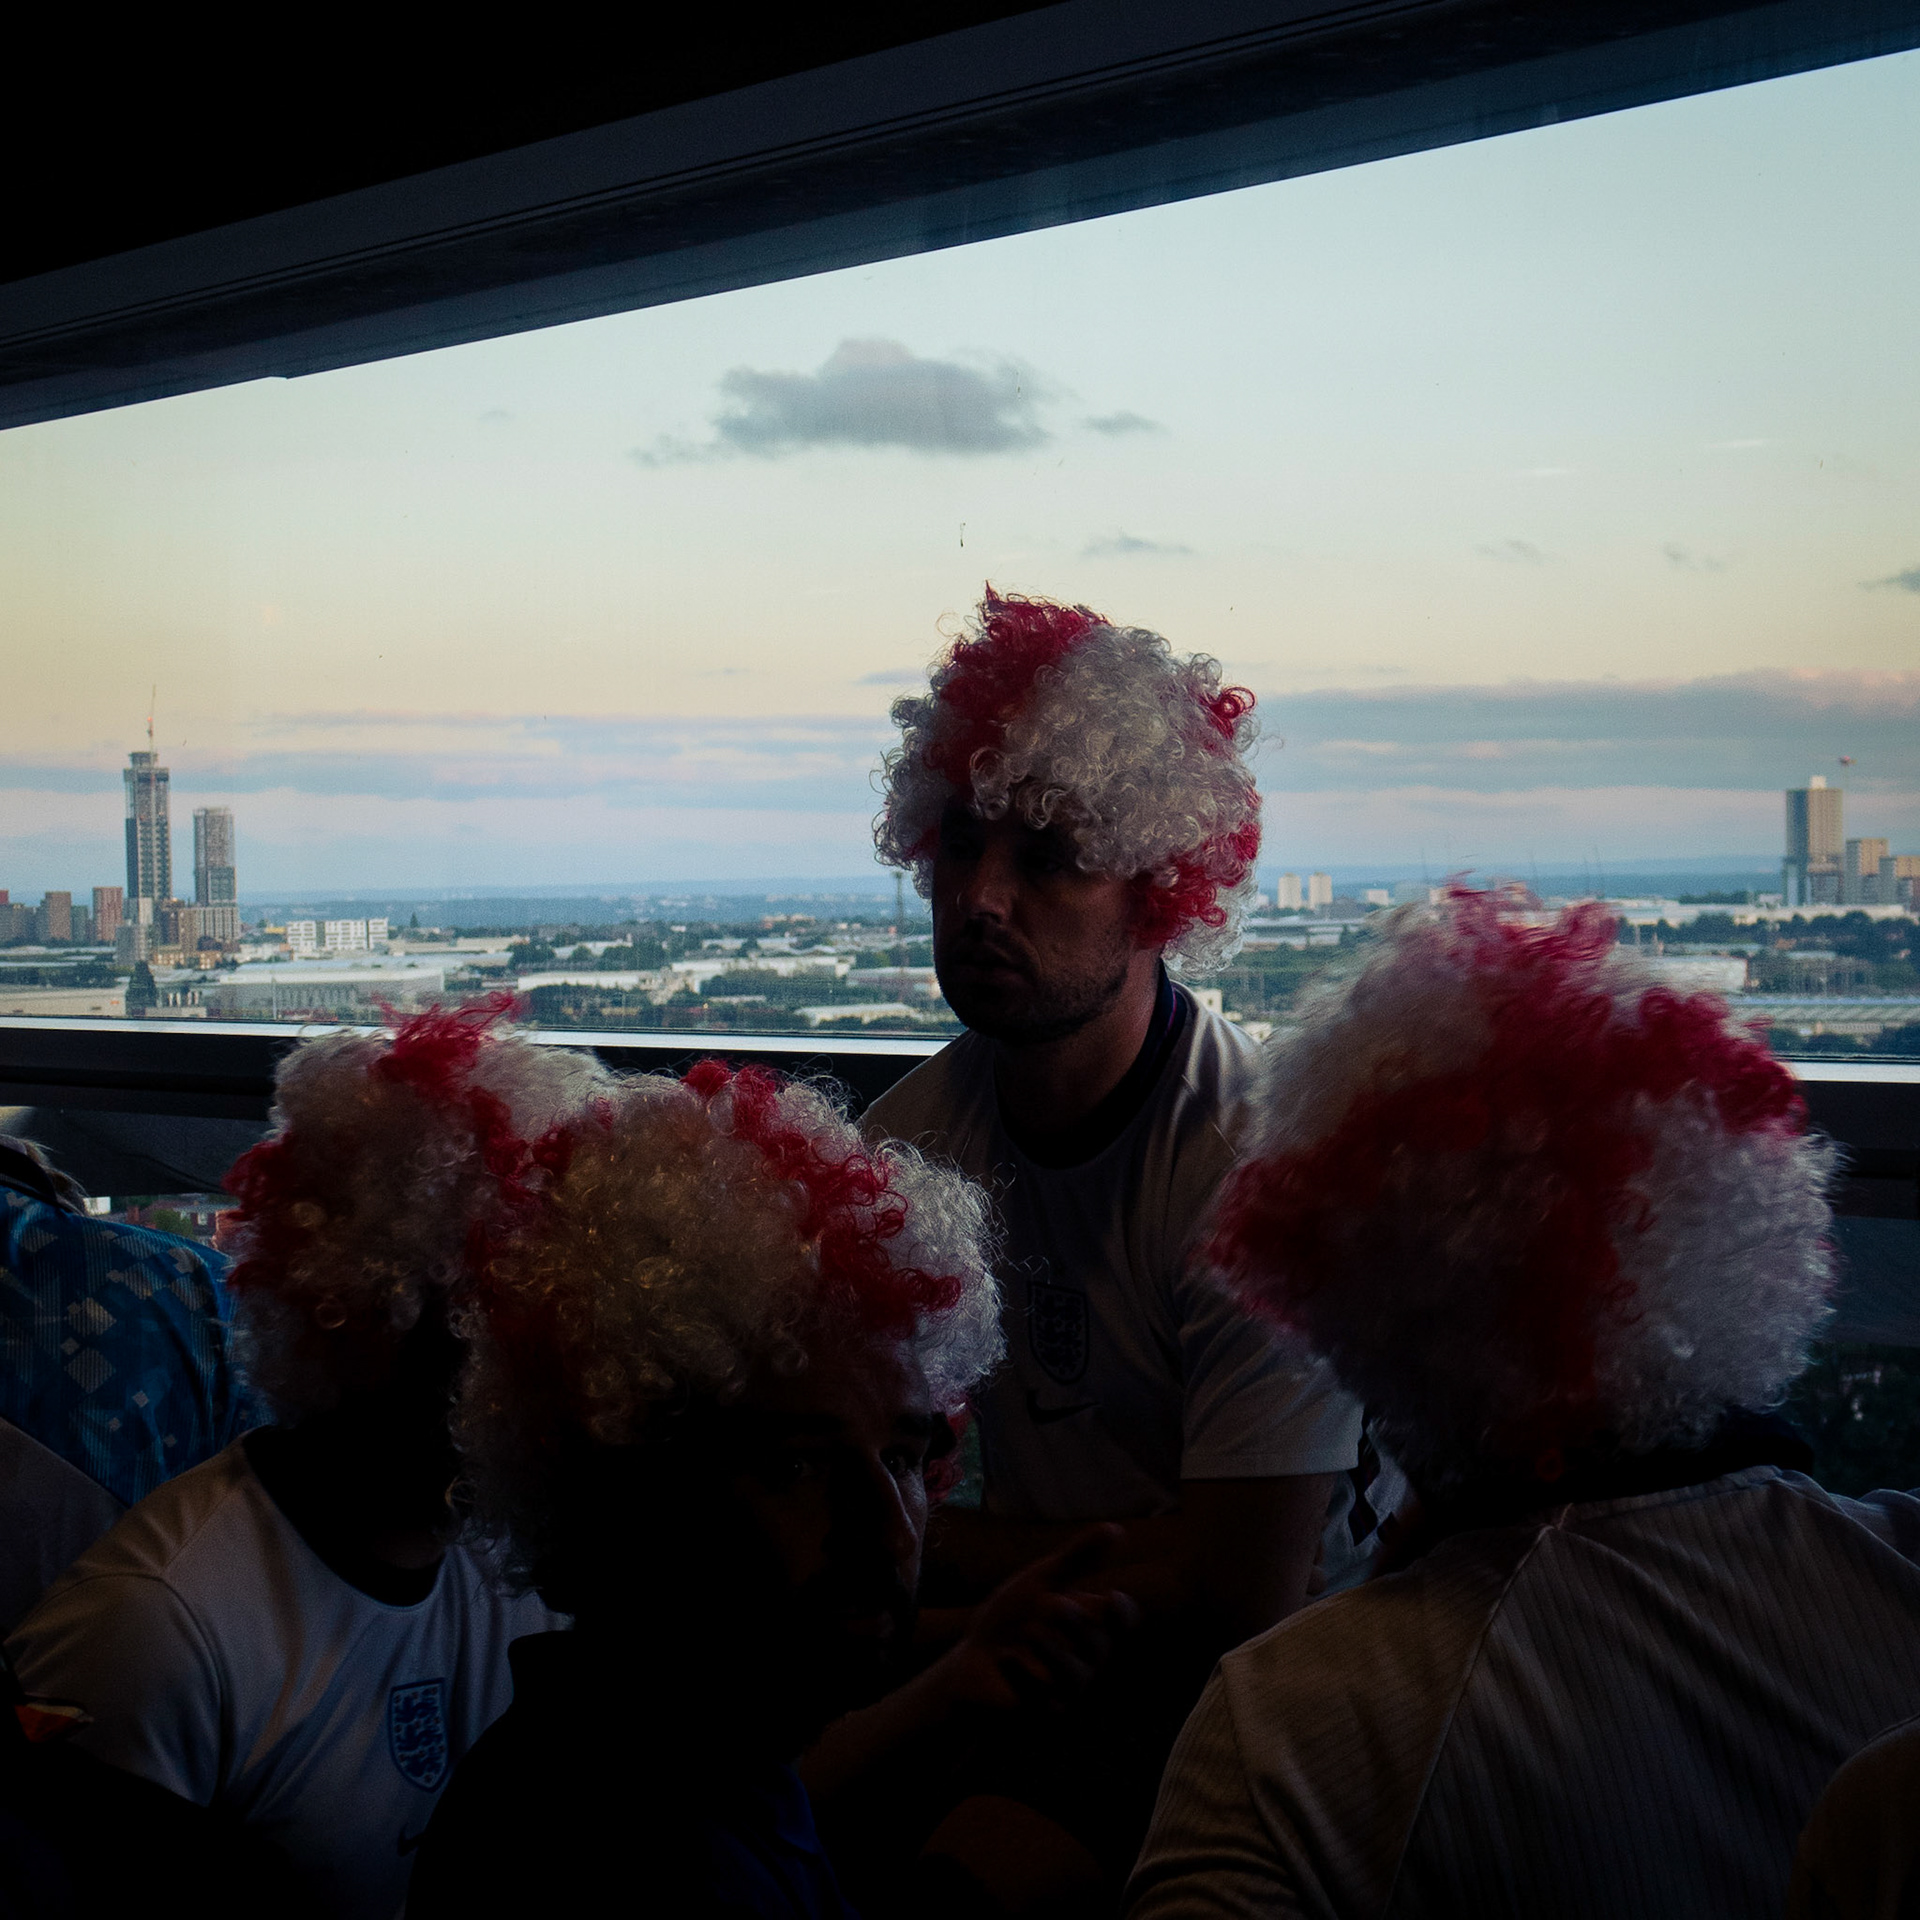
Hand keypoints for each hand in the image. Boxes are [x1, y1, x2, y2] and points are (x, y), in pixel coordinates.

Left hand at [934, 1525, 1139, 1714]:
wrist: (971, 1662)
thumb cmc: (1010, 1620)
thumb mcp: (1040, 1581)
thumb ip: (1077, 1558)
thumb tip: (1117, 1528)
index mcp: (1090, 1625)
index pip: (1123, 1621)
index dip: (1122, 1613)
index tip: (1110, 1598)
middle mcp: (1087, 1659)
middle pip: (1099, 1643)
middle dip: (1076, 1623)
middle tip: (1050, 1603)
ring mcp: (1068, 1690)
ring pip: (1077, 1675)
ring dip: (1053, 1651)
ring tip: (1029, 1632)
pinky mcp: (1045, 1713)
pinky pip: (1043, 1698)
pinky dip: (1022, 1674)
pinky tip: (1005, 1658)